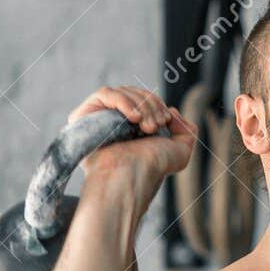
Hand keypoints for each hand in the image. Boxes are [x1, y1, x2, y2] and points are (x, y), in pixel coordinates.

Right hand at [67, 85, 195, 180]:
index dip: (157, 105)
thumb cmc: (153, 169)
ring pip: (122, 92)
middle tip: (155, 126)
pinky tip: (135, 119)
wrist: (133, 178)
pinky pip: (106, 94)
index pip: (142, 101)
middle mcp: (111, 123)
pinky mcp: (83, 115)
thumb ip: (185, 130)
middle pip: (133, 94)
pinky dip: (125, 102)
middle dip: (151, 105)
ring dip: (142, 106)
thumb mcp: (180, 151)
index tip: (165, 120)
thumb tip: (172, 110)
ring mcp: (96, 118)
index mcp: (130, 129)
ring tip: (147, 128)